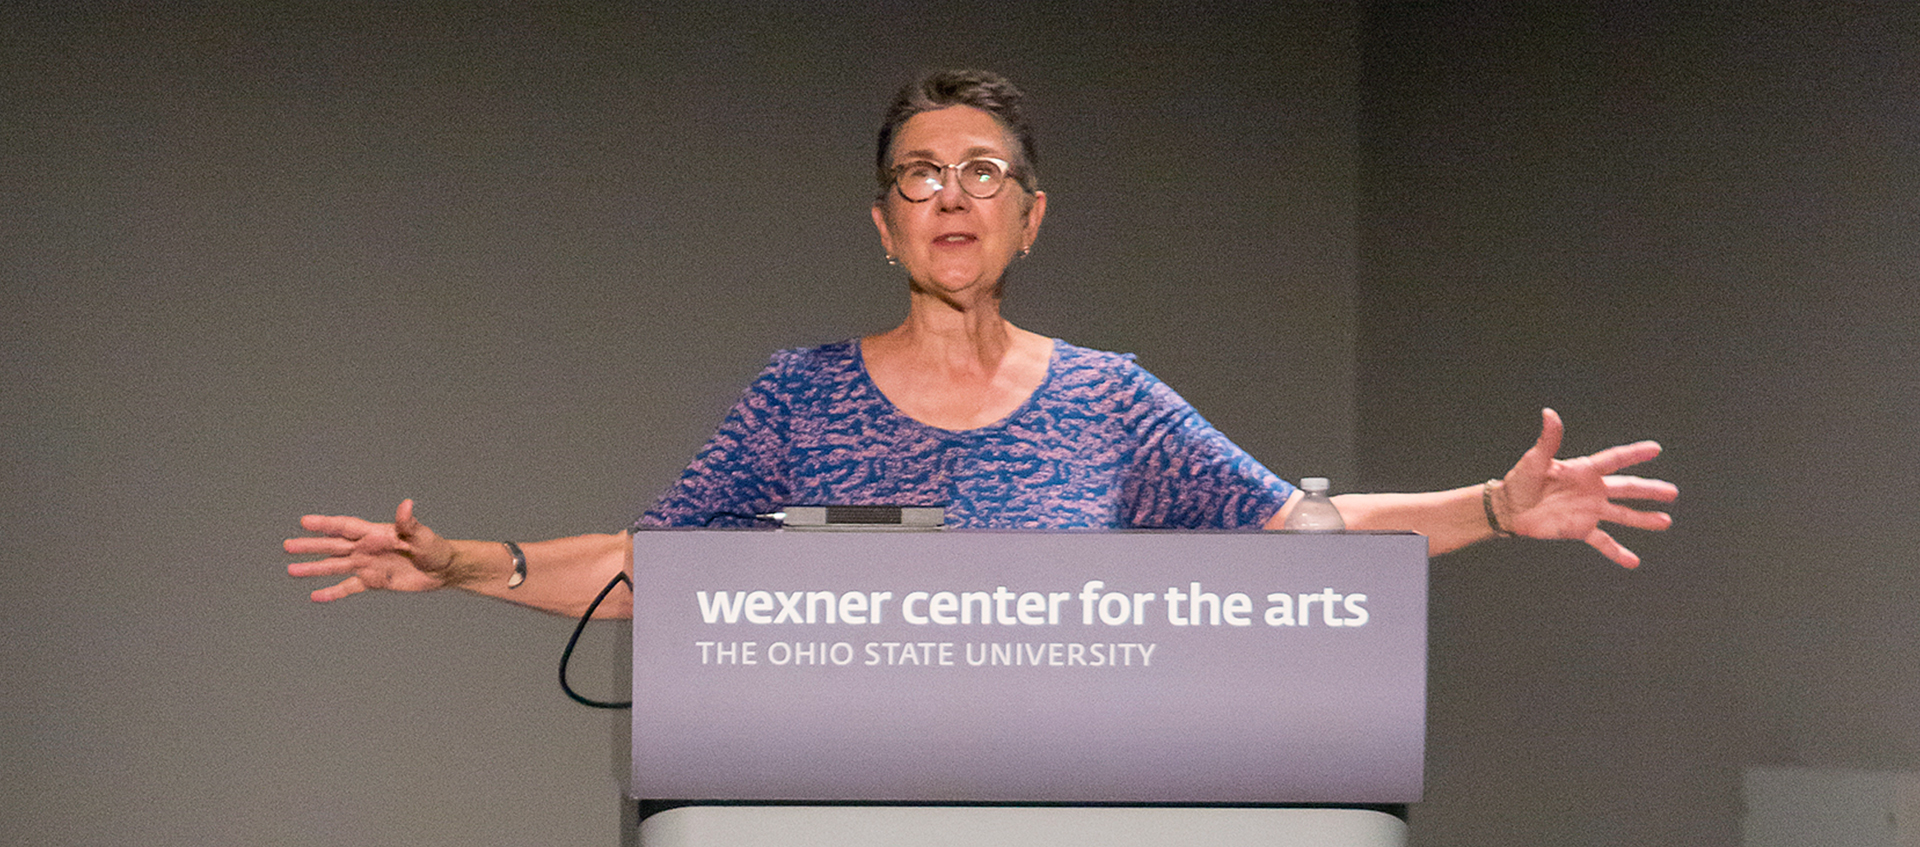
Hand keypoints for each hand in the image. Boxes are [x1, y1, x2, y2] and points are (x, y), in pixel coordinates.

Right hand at [284, 499, 463, 601]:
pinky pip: (349, 588)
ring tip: (291, 571)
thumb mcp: (423, 536)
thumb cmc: (436, 548)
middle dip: (311, 546)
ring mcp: (368, 565)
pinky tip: (316, 596)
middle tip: (287, 546)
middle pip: (333, 546)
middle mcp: (367, 548)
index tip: (304, 521)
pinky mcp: (374, 581)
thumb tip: (407, 504)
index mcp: (376, 534)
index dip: (326, 524)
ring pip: (335, 567)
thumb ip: (410, 523)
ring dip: (314, 569)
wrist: (443, 570)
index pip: (346, 527)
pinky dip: (333, 592)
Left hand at [1495, 408, 1677, 568]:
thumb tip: (1549, 413)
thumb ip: (1548, 440)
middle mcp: (1592, 489)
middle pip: (1626, 488)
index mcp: (1584, 470)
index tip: (1655, 448)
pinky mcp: (1580, 529)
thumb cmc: (1520, 480)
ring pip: (1622, 515)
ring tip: (1665, 522)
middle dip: (1649, 490)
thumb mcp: (1535, 460)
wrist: (1509, 508)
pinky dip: (1617, 552)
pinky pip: (1603, 541)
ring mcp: (1589, 510)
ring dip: (1643, 520)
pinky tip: (1633, 561)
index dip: (1634, 454)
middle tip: (1672, 492)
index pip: (1614, 459)